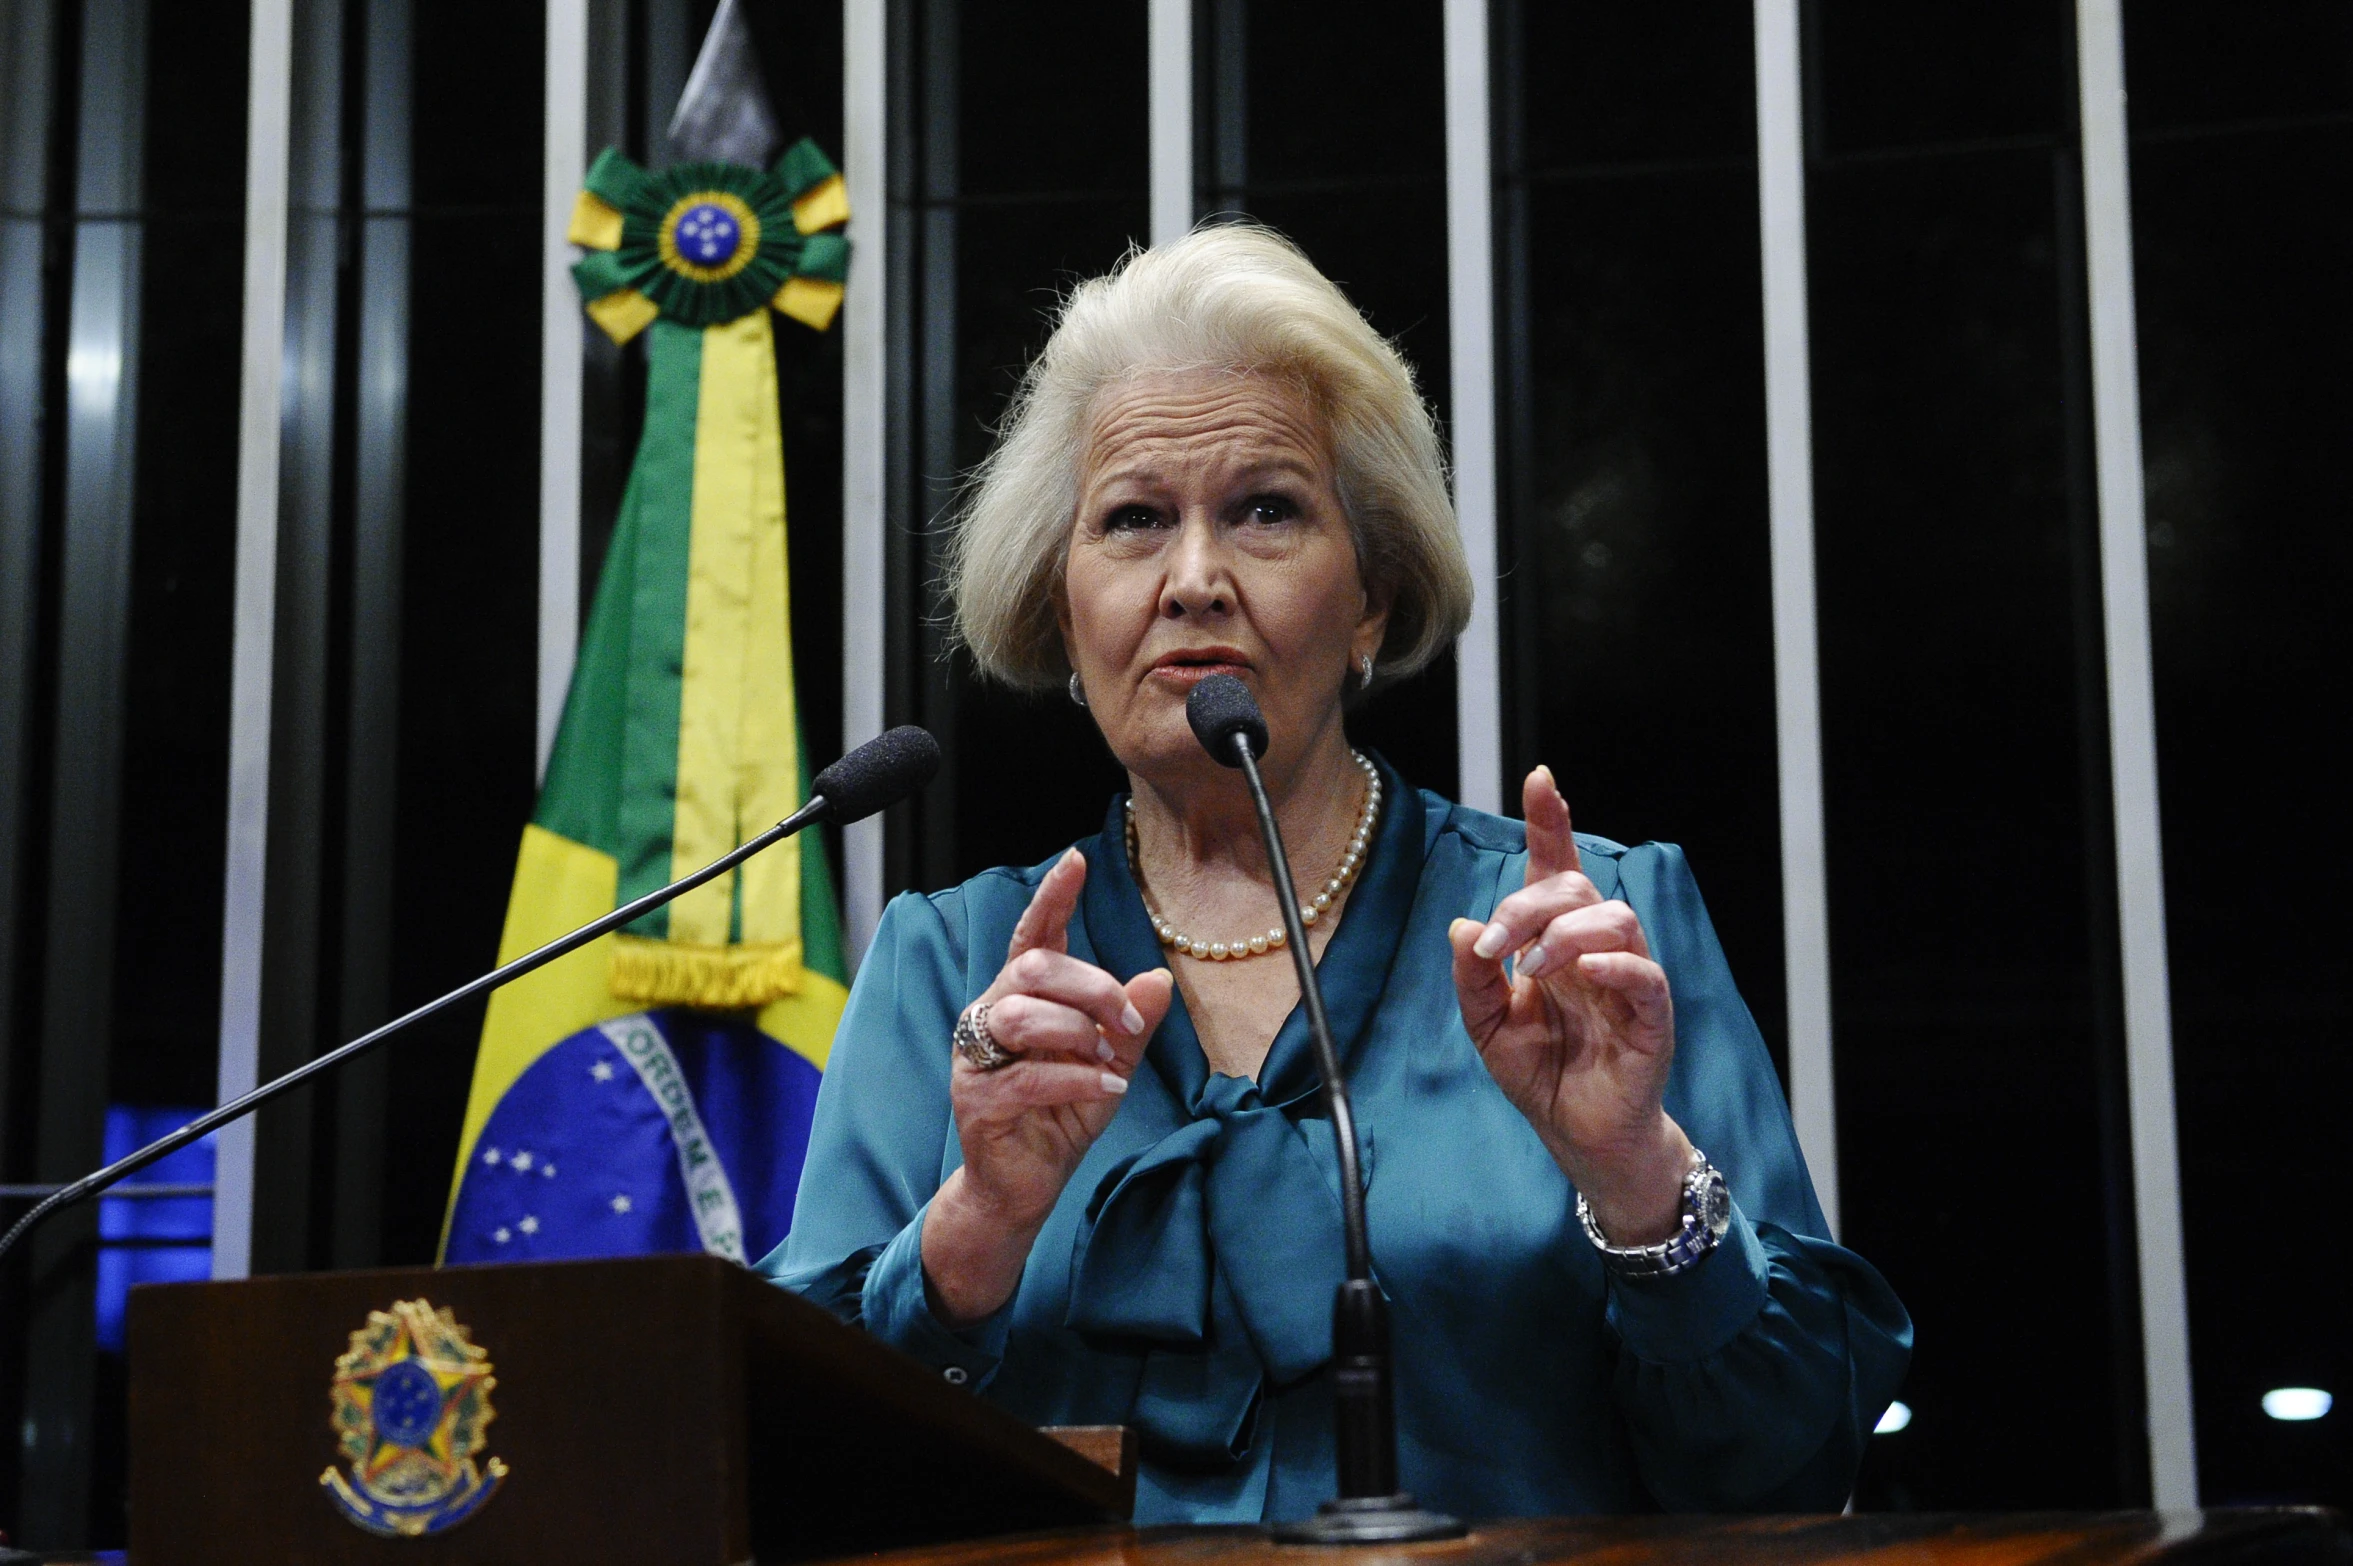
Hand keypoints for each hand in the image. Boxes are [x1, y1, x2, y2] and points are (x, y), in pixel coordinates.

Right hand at [923, 849, 1173, 1324]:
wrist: (1023, 1188)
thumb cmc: (1060, 1118)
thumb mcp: (1108, 1065)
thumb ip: (1130, 1024)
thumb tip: (1159, 978)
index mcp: (1021, 998)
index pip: (1034, 936)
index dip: (1053, 898)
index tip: (1077, 861)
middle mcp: (991, 1016)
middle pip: (1032, 970)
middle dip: (1089, 985)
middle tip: (1126, 1017)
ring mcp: (977, 1057)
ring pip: (1023, 1015)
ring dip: (1079, 1034)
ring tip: (1109, 1062)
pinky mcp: (977, 1099)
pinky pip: (1029, 1075)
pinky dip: (1076, 1080)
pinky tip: (1105, 1091)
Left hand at [1449, 768, 1691, 1244]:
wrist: (1577, 1136)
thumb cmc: (1541, 1072)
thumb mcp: (1486, 1026)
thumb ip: (1472, 979)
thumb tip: (1461, 927)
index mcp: (1554, 941)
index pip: (1556, 868)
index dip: (1550, 822)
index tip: (1539, 780)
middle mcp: (1594, 950)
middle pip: (1575, 888)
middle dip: (1528, 905)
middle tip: (1495, 947)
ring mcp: (1627, 980)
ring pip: (1614, 919)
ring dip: (1564, 935)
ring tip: (1531, 970)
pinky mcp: (1651, 1018)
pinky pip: (1645, 976)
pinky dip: (1615, 966)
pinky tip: (1584, 972)